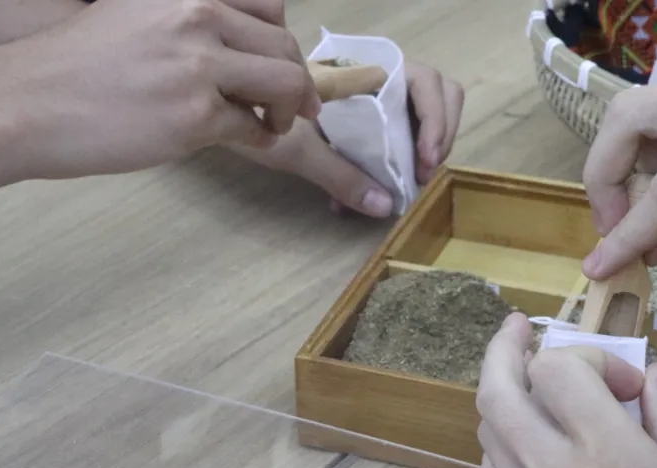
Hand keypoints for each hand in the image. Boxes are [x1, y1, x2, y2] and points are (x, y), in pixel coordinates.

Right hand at [0, 0, 319, 180]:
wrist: (29, 101)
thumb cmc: (81, 64)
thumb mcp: (139, 13)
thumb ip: (193, 20)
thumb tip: (249, 45)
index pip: (270, 6)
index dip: (282, 40)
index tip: (281, 63)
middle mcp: (198, 15)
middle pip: (284, 46)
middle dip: (295, 81)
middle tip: (292, 105)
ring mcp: (199, 65)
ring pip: (284, 84)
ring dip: (287, 109)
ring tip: (270, 124)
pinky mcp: (196, 114)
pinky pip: (254, 127)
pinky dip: (260, 137)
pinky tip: (248, 140)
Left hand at [230, 60, 463, 216]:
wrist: (217, 98)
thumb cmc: (252, 110)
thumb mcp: (296, 148)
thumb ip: (341, 174)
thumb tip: (385, 206)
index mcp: (364, 71)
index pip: (427, 83)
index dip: (436, 122)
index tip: (423, 162)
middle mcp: (376, 75)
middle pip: (437, 92)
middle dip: (438, 135)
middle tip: (421, 174)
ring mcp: (373, 92)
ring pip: (424, 110)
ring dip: (422, 147)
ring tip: (408, 179)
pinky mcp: (364, 112)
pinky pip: (400, 129)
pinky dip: (399, 156)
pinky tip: (374, 185)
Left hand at [476, 313, 656, 467]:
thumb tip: (656, 375)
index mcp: (607, 455)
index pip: (558, 369)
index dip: (588, 356)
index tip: (626, 386)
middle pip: (498, 389)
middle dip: (504, 348)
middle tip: (518, 328)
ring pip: (487, 428)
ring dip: (499, 391)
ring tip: (522, 377)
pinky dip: (497, 443)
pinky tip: (519, 442)